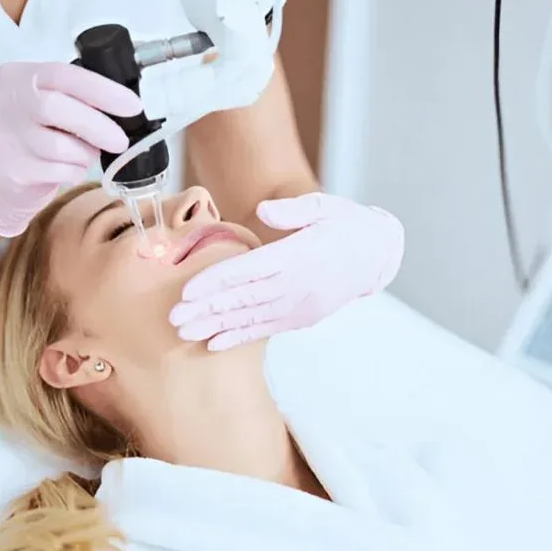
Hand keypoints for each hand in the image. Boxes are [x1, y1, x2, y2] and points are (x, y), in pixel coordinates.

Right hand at [0, 62, 142, 236]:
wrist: (0, 170)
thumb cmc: (36, 128)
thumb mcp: (48, 100)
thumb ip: (77, 99)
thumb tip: (124, 109)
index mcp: (20, 76)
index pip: (64, 75)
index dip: (102, 90)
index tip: (132, 106)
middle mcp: (5, 101)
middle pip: (55, 108)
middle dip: (97, 127)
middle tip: (120, 141)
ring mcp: (3, 136)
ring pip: (58, 147)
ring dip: (85, 154)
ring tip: (86, 154)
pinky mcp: (10, 169)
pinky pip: (56, 172)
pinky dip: (73, 172)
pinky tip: (69, 168)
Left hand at [168, 192, 404, 350]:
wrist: (378, 255)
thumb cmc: (346, 225)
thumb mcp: (325, 207)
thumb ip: (293, 210)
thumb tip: (263, 210)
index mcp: (298, 255)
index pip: (249, 270)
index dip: (216, 282)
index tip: (187, 290)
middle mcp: (297, 285)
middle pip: (243, 299)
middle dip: (206, 309)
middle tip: (173, 318)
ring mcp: (300, 305)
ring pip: (251, 318)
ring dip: (216, 326)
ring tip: (185, 334)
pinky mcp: (302, 318)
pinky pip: (266, 329)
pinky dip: (240, 337)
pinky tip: (215, 344)